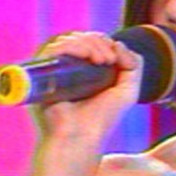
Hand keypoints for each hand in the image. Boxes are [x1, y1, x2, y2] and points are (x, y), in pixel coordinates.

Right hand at [28, 31, 143, 147]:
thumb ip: (134, 65)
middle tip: (108, 60)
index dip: (104, 42)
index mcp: (85, 69)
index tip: (115, 58)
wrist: (81, 138)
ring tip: (101, 61)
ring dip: (88, 43)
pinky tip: (87, 57)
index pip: (90, 41)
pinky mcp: (42, 75)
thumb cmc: (103, 119)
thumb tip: (118, 43)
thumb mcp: (128, 90)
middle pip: (80, 37)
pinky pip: (52, 49)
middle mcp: (68, 68)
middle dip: (98, 42)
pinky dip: (72, 46)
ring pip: (68, 40)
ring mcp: (54, 70)